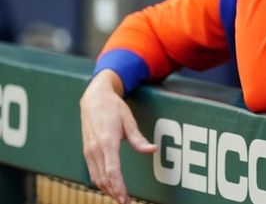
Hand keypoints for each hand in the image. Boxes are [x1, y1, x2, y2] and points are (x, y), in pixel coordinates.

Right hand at [80, 70, 157, 203]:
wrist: (94, 98)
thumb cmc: (113, 108)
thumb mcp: (129, 120)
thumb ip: (139, 139)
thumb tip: (153, 149)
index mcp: (107, 142)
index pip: (112, 171)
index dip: (119, 187)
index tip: (126, 198)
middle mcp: (95, 149)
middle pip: (103, 178)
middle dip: (114, 193)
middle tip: (126, 203)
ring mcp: (88, 151)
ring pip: (96, 178)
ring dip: (107, 189)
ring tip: (119, 198)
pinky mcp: (87, 151)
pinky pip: (93, 171)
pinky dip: (101, 182)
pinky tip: (109, 186)